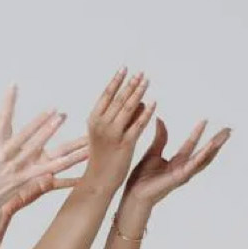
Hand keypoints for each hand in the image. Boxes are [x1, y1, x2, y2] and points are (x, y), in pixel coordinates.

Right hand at [0, 90, 87, 211]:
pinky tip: (68, 157)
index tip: (13, 85)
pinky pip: (43, 171)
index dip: (7, 101)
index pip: (2, 118)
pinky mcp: (24, 180)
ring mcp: (16, 168)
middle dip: (39, 120)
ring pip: (36, 148)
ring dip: (48, 133)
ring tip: (61, 120)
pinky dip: (55, 165)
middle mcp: (5, 156)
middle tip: (53, 108)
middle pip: (26, 134)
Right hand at [81, 67, 154, 195]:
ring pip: (128, 108)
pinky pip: (138, 125)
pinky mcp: (125, 144)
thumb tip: (138, 101)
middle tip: (140, 72)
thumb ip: (119, 117)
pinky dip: (146, 113)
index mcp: (94, 119)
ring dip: (138, 92)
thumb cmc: (102, 156)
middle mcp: (102, 124)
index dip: (116, 81)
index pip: (106, 95)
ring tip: (146, 81)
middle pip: (119, 98)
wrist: (99, 179)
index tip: (125, 68)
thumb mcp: (104, 133)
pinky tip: (153, 103)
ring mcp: (113, 134)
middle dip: (130, 84)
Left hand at [122, 116, 231, 217]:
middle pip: (205, 152)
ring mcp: (183, 174)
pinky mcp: (179, 178)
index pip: (192, 144)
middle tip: (228, 130)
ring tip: (224, 136)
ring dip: (215, 147)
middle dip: (217, 141)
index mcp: (178, 162)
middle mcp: (184, 168)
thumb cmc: (142, 178)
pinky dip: (202, 156)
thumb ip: (160, 137)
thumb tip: (160, 119)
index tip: (206, 120)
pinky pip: (193, 166)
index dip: (199, 132)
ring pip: (203, 159)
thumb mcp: (153, 152)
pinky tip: (210, 148)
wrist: (135, 194)